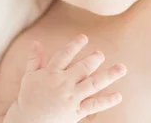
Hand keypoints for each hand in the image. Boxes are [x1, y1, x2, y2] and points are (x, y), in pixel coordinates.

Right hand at [9, 34, 126, 122]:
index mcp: (51, 73)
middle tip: (100, 54)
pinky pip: (94, 105)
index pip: (65, 54)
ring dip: (109, 75)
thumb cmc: (28, 98)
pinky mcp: (76, 112)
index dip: (75, 45)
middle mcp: (63, 83)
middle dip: (94, 59)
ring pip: (93, 84)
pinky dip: (107, 101)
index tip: (84, 37)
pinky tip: (118, 96)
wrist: (28, 122)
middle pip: (82, 68)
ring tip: (121, 68)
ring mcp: (71, 98)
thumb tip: (36, 42)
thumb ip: (34, 59)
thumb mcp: (29, 77)